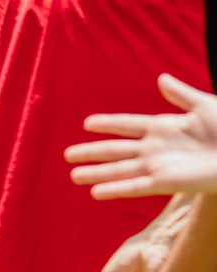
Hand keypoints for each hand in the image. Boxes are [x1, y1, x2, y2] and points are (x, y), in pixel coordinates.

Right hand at [71, 75, 216, 197]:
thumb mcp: (205, 106)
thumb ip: (181, 94)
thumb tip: (162, 78)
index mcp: (163, 127)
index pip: (128, 125)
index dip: (108, 124)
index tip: (87, 124)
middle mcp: (155, 148)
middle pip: (116, 150)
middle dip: (92, 152)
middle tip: (68, 155)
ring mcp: (158, 167)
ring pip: (119, 170)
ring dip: (97, 173)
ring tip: (73, 176)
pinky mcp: (166, 183)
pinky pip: (135, 187)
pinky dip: (116, 189)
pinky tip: (96, 192)